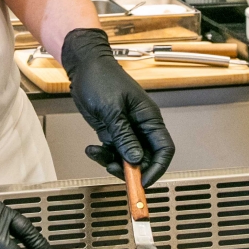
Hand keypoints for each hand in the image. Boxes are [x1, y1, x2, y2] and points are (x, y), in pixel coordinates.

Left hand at [61, 28, 174, 186]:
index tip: (143, 181)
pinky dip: (103, 155)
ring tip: (99, 155)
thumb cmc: (101, 78)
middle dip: (131, 169)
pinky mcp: (113, 131)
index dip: (157, 168)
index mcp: (149, 118)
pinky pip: (113, 151)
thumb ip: (124, 136)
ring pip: (128, 158)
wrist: (84, 67)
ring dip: (113, 162)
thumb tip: (135, 159)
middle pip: (146, 158)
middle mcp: (141, 126)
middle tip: (114, 170)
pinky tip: (92, 149)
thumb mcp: (112, 110)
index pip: (164, 150)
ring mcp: (127, 130)